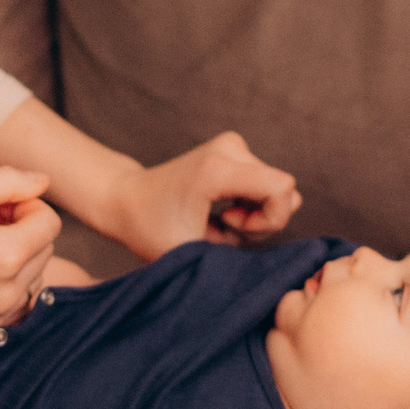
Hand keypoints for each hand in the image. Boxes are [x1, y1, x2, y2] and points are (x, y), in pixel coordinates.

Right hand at [0, 168, 59, 339]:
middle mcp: (6, 294)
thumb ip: (6, 181)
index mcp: (4, 257)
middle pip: (44, 248)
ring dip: (13, 254)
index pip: (50, 222)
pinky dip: (1, 281)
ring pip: (31, 276)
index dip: (26, 202)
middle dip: (20, 226)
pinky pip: (11, 300)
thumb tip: (42, 182)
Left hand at [99, 132, 302, 260]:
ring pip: (276, 190)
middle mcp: (229, 148)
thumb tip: (276, 263)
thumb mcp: (191, 252)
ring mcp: (232, 145)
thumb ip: (236, 255)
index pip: (282, 188)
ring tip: (216, 222)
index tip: (234, 228)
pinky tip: (218, 211)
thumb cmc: (151, 229)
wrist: (126, 199)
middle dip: (261, 221)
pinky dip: (248, 205)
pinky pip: (265, 184)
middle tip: (222, 228)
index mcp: (217, 170)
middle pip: (283, 191)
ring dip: (253, 216)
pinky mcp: (233, 149)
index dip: (272, 219)